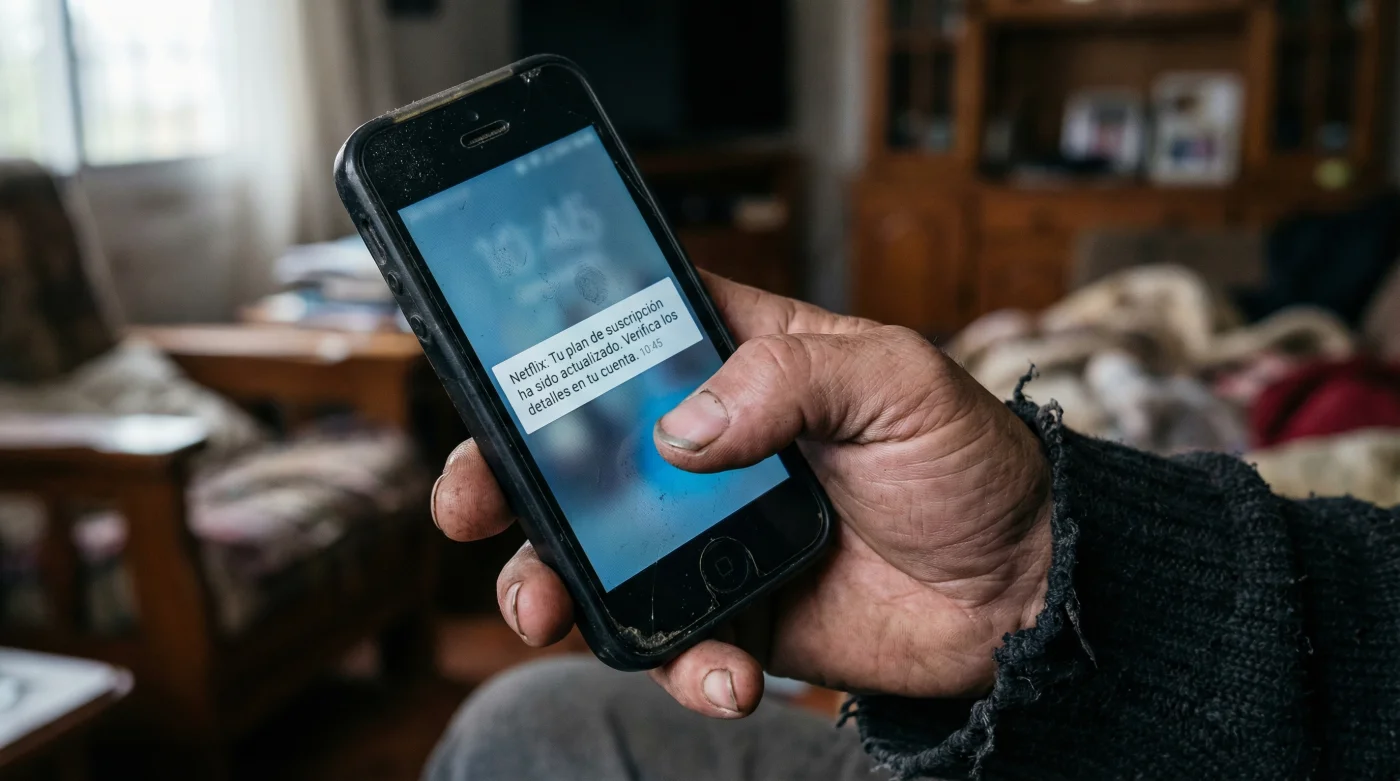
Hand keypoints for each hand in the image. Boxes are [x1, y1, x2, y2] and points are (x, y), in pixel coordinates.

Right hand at [431, 272, 1052, 718]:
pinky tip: (723, 674)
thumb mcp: (897, 380)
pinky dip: (680, 664)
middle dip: (507, 480)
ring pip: (597, 556)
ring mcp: (712, 534)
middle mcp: (709, 445)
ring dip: (550, 584)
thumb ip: (790, 379)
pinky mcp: (737, 611)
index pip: (619, 336)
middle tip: (471, 507)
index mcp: (739, 362)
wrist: (1023, 589)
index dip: (544, 349)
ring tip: (543, 613)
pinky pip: (673, 641)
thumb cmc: (968, 461)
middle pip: (575, 454)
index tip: (484, 370)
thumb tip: (681, 430)